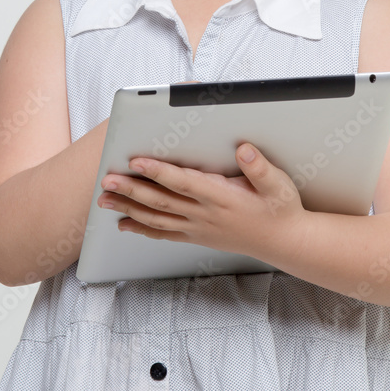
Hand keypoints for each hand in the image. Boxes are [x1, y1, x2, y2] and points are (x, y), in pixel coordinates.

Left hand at [97, 142, 311, 262]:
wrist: (284, 242)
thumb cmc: (280, 208)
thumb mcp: (278, 184)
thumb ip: (259, 167)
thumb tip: (243, 148)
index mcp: (221, 196)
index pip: (183, 182)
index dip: (158, 172)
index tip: (136, 161)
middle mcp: (205, 214)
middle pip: (161, 201)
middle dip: (132, 189)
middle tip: (107, 181)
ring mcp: (199, 227)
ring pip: (157, 218)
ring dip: (129, 208)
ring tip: (105, 199)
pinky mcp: (197, 235)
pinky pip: (164, 233)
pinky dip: (142, 228)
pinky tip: (125, 223)